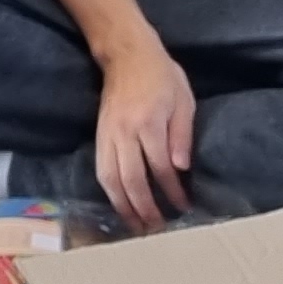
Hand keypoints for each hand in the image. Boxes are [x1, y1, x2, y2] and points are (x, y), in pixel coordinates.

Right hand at [91, 37, 196, 228]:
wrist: (126, 55)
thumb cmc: (161, 76)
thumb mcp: (184, 100)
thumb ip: (182, 135)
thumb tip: (180, 169)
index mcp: (149, 123)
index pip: (161, 168)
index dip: (172, 191)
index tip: (183, 206)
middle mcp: (125, 132)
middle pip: (132, 180)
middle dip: (144, 208)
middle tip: (156, 229)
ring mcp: (108, 135)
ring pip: (111, 179)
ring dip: (123, 206)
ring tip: (135, 225)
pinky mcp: (99, 136)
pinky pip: (101, 170)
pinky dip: (110, 191)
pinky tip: (119, 204)